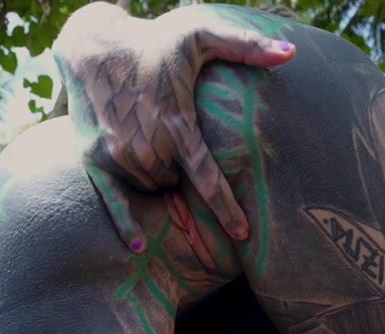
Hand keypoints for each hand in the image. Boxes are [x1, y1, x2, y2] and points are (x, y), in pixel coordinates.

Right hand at [53, 2, 294, 251]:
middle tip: (180, 150)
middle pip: (177, 185)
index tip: (243, 233)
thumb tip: (292, 52)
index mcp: (176, 125)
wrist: (92, 45)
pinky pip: (114, 203)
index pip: (208, 181)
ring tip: (154, 147)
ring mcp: (119, 156)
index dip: (227, 210)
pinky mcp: (95, 160)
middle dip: (184, 177)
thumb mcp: (200, 34)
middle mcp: (148, 148)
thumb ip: (246, 45)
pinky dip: (127, 225)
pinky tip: (140, 248)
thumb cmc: (151, 40)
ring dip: (159, 180)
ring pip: (152, 189)